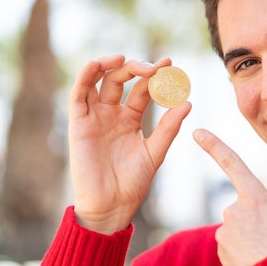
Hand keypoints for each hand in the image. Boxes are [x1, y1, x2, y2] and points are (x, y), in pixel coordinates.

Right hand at [69, 54, 190, 233]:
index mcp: (131, 119)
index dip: (156, 76)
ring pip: (98, 80)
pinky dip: (85, 76)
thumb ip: (169, 128)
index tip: (171, 64)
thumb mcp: (155, 152)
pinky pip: (79, 94)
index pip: (143, 89)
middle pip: (122, 79)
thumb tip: (187, 102)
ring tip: (125, 59)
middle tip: (155, 67)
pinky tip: (97, 65)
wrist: (110, 206)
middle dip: (137, 68)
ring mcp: (95, 116)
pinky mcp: (78, 123)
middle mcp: (112, 113)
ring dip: (109, 64)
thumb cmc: (133, 183)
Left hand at [193, 129, 266, 265]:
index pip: (233, 163)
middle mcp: (235, 210)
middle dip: (256, 218)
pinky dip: (244, 250)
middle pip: (244, 207)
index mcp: (256, 197)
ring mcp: (225, 231)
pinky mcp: (220, 249)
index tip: (198, 131)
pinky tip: (258, 260)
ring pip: (238, 227)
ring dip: (250, 237)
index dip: (214, 145)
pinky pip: (232, 244)